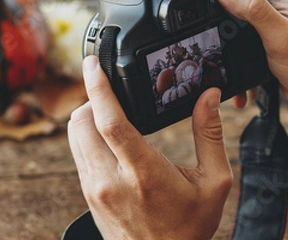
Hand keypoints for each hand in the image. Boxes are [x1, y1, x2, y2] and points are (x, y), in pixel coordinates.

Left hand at [68, 56, 231, 239]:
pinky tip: (106, 138)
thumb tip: (210, 96)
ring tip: (110, 113)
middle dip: (92, 99)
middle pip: (81, 121)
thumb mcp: (213, 183)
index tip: (91, 64)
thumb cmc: (190, 228)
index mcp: (144, 173)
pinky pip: (77, 152)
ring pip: (74, 135)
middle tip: (111, 93)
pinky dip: (87, 137)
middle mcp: (110, 180)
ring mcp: (94, 188)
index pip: (110, 121)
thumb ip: (210, 135)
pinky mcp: (87, 194)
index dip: (98, 88)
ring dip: (87, 117)